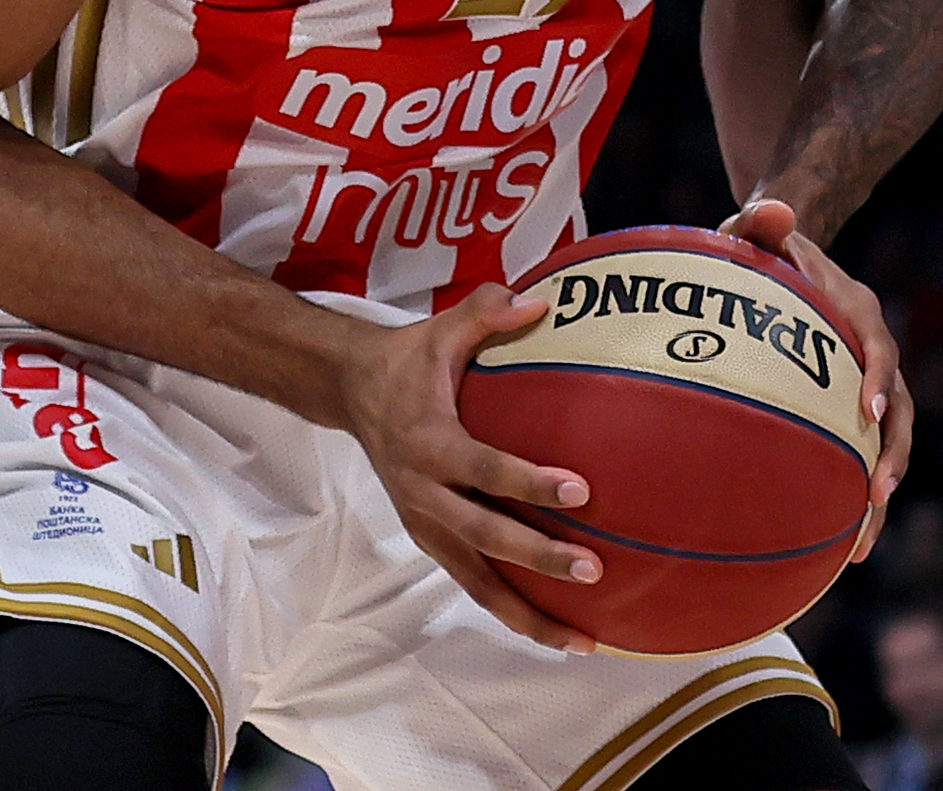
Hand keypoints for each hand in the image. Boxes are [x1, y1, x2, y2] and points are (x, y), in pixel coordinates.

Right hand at [332, 287, 605, 652]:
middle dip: (538, 559)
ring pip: (477, 582)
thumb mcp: (441, 329)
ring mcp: (425, 523)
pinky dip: (511, 611)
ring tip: (581, 641)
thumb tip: (543, 302)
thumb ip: (488, 312)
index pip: (484, 468)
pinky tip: (556, 631)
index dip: (529, 482)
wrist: (349, 391)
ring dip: (528, 614)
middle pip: (484, 537)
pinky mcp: (430, 540)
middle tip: (593, 570)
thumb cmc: (408, 360)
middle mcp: (423, 492)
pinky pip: (473, 583)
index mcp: (428, 441)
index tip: (580, 490)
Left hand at [723, 200, 911, 564]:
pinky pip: (857, 459)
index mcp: (855, 311)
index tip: (866, 409)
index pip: (876, 344)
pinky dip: (851, 501)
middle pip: (897, 410)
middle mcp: (870, 354)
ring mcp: (862, 388)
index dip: (876, 375)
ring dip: (879, 493)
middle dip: (891, 454)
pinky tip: (832, 548)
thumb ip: (761, 219)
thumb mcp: (755, 227)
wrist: (779, 264)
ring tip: (861, 543)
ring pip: (886, 446)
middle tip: (876, 494)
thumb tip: (772, 206)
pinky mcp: (845, 414)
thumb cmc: (760, 248)